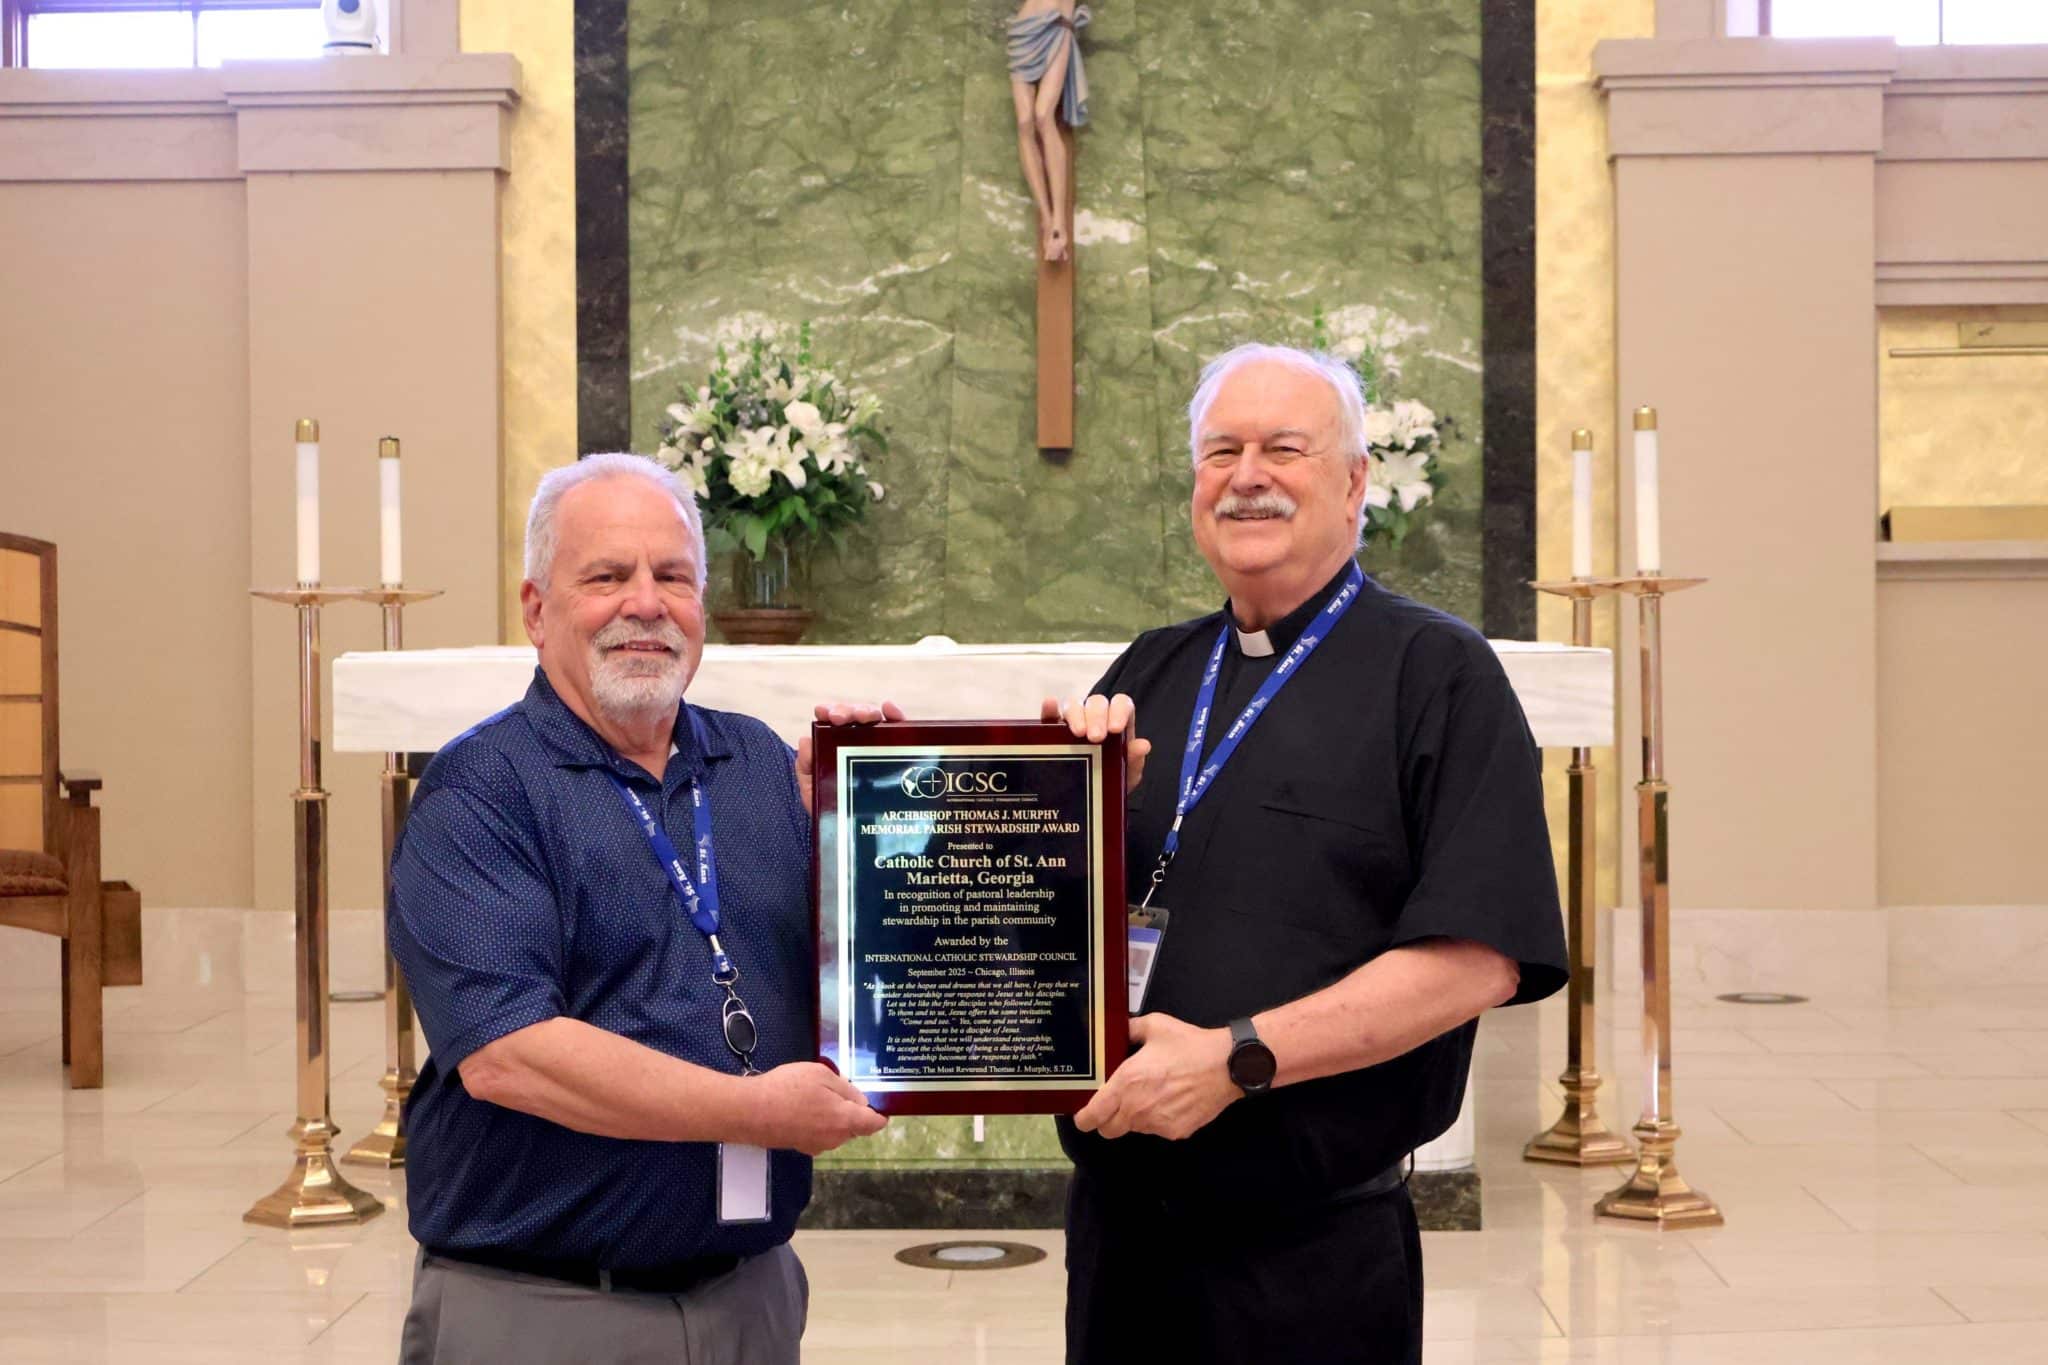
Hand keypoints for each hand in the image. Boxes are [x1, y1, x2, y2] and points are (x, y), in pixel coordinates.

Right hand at [742, 1061, 887, 1154]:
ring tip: (815, 1095)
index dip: (880, 1116)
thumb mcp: (820, 1075)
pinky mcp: (800, 1147)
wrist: (749, 1111)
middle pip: (854, 1127)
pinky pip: (819, 1134)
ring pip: (836, 1131)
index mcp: (844, 1120)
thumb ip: (846, 1089)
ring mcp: (816, 1146)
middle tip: (838, 1090)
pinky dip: (817, 1122)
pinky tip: (802, 1107)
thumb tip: (860, 1102)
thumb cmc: (786, 1089)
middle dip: (852, 1112)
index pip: (873, 1124)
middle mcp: (834, 1139)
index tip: (882, 1108)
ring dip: (833, 1117)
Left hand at [795, 700, 905, 814]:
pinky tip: (889, 709)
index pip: (832, 721)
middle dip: (847, 711)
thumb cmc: (833, 809)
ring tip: (865, 717)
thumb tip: (805, 741)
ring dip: (868, 711)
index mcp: (834, 745)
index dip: (829, 710)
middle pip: (854, 716)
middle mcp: (856, 740)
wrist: (855, 832)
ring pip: (875, 718)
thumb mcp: (812, 789)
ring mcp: (877, 745)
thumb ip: (805, 767)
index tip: (824, 713)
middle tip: (840, 719)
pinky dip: (895, 714)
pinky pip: (900, 729)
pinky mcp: (897, 752)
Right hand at [1040, 693, 1150, 794]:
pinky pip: (1049, 715)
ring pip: (1073, 704)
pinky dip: (1049, 708)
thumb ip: (1135, 761)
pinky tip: (1050, 705)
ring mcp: (1073, 722)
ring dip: (1076, 714)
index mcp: (1117, 724)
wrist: (1088, 801)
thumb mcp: (1125, 776)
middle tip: (1095, 738)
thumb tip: (1143, 745)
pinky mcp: (1052, 731)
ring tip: (1078, 733)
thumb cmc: (1110, 783)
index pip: (1121, 704)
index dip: (1119, 710)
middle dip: (1097, 716)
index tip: (1115, 728)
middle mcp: (1095, 718)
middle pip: (1096, 702)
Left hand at [1071, 1014, 1237, 1140]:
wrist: (1226, 1066)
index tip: (1083, 1114)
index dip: (1083, 1118)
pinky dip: (1158, 1120)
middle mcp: (1137, 1108)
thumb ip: (1128, 1030)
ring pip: (1133, 1129)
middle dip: (1107, 1119)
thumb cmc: (1190, 1046)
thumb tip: (1118, 1030)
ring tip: (1151, 1095)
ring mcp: (1156, 1124)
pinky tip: (1170, 1101)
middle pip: (1108, 1130)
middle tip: (1116, 1103)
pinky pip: (1157, 1130)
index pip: (1091, 1116)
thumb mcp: (1154, 1027)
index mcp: (1125, 1083)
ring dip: (1134, 1118)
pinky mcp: (1175, 1132)